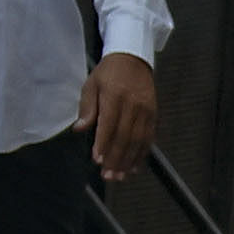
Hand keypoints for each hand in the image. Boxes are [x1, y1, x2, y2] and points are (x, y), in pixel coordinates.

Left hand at [76, 52, 156, 181]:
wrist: (133, 58)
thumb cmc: (108, 73)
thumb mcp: (91, 85)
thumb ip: (87, 108)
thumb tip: (80, 129)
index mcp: (115, 96)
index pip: (109, 124)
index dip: (103, 143)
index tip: (97, 160)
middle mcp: (133, 104)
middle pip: (125, 136)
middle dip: (116, 158)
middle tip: (108, 175)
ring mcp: (146, 110)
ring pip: (138, 140)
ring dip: (129, 160)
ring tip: (120, 176)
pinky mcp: (153, 114)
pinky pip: (149, 137)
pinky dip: (142, 154)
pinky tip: (134, 166)